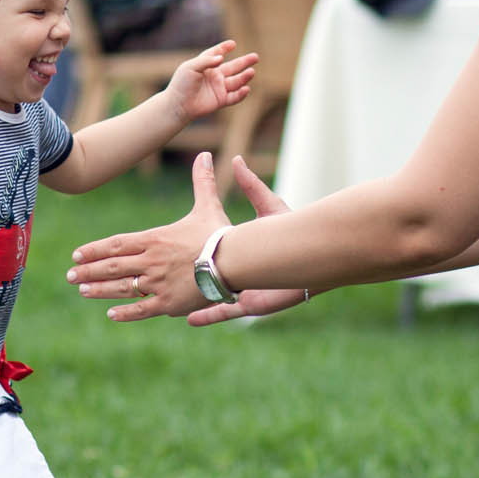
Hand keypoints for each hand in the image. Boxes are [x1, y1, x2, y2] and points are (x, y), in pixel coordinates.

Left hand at [69, 152, 230, 319]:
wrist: (235, 261)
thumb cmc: (221, 234)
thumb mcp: (207, 206)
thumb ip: (201, 182)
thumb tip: (206, 155)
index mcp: (155, 239)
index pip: (116, 244)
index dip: (95, 250)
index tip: (77, 255)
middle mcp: (151, 261)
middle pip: (112, 266)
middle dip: (89, 271)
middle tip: (70, 276)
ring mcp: (158, 283)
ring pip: (121, 287)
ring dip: (99, 289)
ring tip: (82, 290)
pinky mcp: (169, 302)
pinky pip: (142, 309)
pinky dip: (125, 312)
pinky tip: (111, 314)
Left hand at [165, 42, 257, 120]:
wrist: (178, 104)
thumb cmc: (182, 84)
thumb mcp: (191, 67)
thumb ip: (206, 60)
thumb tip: (221, 58)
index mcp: (206, 65)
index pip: (216, 54)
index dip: (224, 48)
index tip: (232, 44)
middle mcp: (214, 76)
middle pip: (233, 67)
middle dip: (244, 62)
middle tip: (256, 56)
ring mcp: (218, 88)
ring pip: (236, 81)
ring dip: (244, 77)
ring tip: (252, 72)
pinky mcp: (221, 100)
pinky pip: (234, 96)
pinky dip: (241, 94)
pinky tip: (246, 88)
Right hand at [185, 155, 310, 326]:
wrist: (315, 258)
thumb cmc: (295, 232)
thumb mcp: (269, 207)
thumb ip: (252, 185)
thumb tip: (236, 159)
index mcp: (240, 250)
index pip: (214, 250)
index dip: (195, 249)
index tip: (174, 244)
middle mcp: (240, 272)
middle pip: (210, 275)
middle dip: (190, 279)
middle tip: (162, 277)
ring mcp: (243, 289)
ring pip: (212, 296)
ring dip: (192, 300)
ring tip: (168, 303)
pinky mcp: (250, 304)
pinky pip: (224, 313)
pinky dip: (208, 316)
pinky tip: (189, 318)